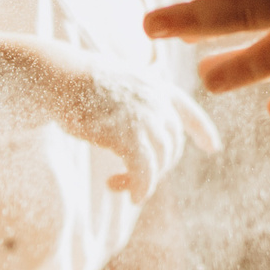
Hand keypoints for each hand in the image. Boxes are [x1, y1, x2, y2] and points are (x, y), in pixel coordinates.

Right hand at [0, 33, 220, 198]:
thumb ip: (138, 99)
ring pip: (160, 161)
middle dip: (158, 167)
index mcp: (156, 85)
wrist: (57, 74)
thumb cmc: (79, 81)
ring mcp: (144, 116)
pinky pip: (144, 171)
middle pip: (172, 144)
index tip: (213, 147)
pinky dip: (140, 187)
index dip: (203, 130)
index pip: (188, 110)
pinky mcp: (127, 134)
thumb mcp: (119, 82)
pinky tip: (131, 196)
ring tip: (119, 186)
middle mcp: (157, 100)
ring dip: (144, 180)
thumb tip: (146, 128)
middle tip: (132, 180)